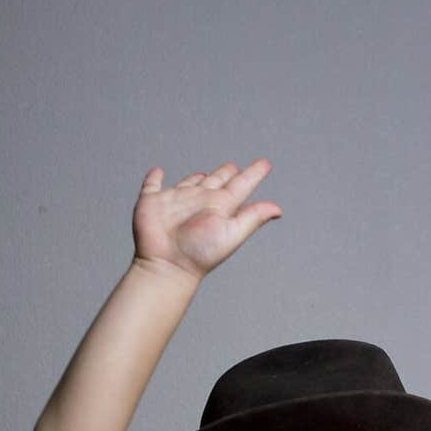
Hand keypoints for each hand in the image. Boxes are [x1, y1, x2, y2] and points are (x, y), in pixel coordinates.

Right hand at [131, 159, 281, 280]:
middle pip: (216, 181)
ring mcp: (176, 201)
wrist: (167, 265)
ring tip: (203, 174)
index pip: (241, 185)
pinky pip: (152, 186)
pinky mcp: (152, 202)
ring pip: (188, 183)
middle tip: (233, 167)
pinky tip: (157, 172)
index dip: (254, 174)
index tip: (265, 164)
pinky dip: (154, 178)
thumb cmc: (201, 253)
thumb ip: (253, 217)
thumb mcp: (232, 232)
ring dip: (195, 177)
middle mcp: (200, 201)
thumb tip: (278, 210)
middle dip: (224, 173)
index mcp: (220, 206)